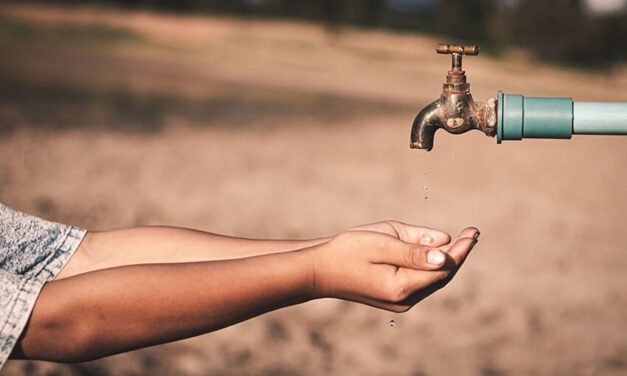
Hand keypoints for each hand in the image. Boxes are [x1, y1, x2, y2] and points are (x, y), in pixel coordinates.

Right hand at [310, 221, 478, 311]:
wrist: (320, 270)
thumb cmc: (348, 250)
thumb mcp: (382, 241)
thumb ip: (415, 247)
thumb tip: (446, 252)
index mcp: (402, 286)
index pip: (444, 267)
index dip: (461, 249)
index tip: (474, 232)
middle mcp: (405, 300)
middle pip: (443, 276)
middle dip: (459, 254)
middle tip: (472, 233)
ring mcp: (400, 302)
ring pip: (433, 280)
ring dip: (447, 260)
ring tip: (461, 240)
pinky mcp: (395, 298)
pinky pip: (422, 281)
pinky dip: (432, 266)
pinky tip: (438, 252)